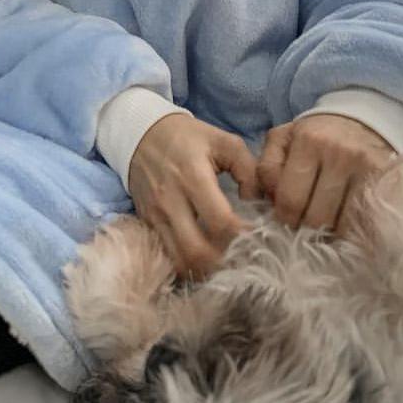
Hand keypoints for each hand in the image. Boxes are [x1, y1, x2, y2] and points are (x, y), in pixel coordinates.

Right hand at [127, 114, 257, 280]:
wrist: (141, 134)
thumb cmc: (188, 138)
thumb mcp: (224, 142)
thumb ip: (250, 170)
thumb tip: (259, 203)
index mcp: (193, 177)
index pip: (221, 222)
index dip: (244, 236)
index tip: (261, 237)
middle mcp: (170, 201)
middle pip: (196, 252)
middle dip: (224, 262)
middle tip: (243, 257)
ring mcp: (155, 216)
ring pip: (179, 261)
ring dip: (205, 269)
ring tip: (226, 263)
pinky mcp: (148, 224)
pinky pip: (168, 256)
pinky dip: (188, 264)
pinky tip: (205, 259)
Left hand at [242, 114, 397, 235]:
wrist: (361, 118)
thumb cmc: (314, 135)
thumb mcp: (282, 139)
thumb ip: (266, 168)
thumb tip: (264, 201)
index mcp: (307, 142)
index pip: (290, 199)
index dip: (284, 219)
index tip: (284, 223)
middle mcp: (338, 153)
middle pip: (317, 216)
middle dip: (306, 230)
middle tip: (304, 230)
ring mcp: (365, 167)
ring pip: (342, 223)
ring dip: (330, 233)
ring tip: (324, 228)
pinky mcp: (385, 178)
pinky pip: (365, 219)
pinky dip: (352, 229)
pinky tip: (344, 225)